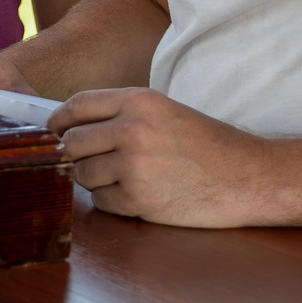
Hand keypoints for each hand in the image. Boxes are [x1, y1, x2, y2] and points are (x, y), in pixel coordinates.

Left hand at [55, 88, 278, 226]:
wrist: (249, 177)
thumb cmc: (207, 144)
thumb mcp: (165, 112)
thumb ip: (120, 114)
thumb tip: (69, 126)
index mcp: (139, 101)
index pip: (77, 106)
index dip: (58, 121)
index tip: (52, 132)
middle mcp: (133, 129)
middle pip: (71, 143)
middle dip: (74, 155)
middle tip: (88, 162)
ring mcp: (135, 165)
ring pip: (82, 174)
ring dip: (94, 180)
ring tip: (123, 178)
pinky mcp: (139, 199)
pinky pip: (101, 201)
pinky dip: (111, 201)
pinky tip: (136, 196)